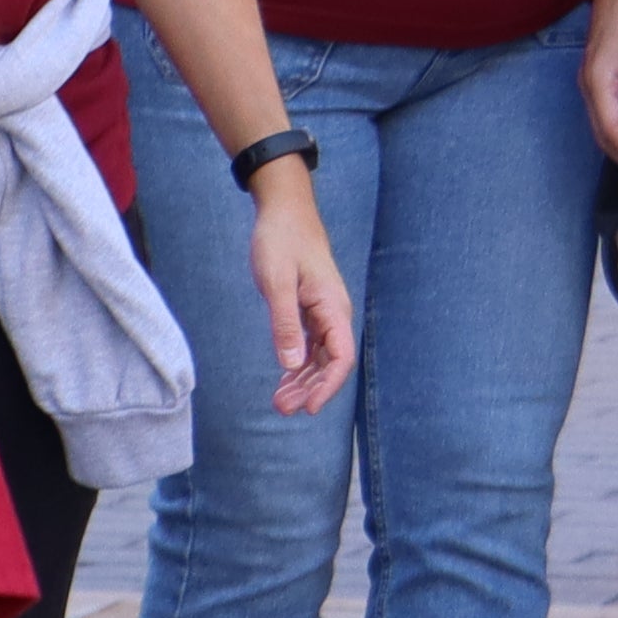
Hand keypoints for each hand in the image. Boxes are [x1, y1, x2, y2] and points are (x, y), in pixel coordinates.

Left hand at [246, 154, 356, 415]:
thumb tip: (291, 364)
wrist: (283, 208)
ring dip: (302, 380)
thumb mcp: (276, 281)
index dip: (328, 386)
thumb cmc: (281, 239)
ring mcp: (323, 311)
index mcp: (332, 306)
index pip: (341, 357)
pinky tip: (284, 379)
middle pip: (330, 363)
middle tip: (282, 409)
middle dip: (310, 389)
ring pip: (320, 357)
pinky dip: (298, 364)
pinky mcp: (310, 308)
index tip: (309, 408)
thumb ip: (284, 323)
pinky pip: (310, 344)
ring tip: (280, 402)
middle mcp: (333, 313)